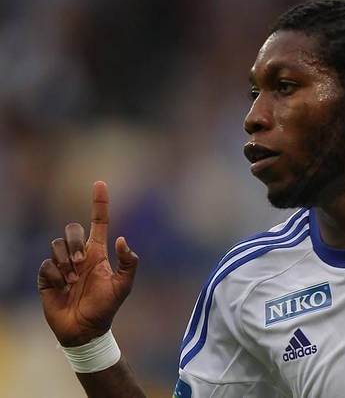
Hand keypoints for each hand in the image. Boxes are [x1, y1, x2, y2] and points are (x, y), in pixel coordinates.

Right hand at [38, 181, 138, 346]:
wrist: (84, 330)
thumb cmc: (105, 308)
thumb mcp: (123, 286)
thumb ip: (129, 263)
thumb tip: (123, 240)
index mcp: (97, 253)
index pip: (99, 222)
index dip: (99, 203)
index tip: (100, 183)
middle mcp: (79, 255)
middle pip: (72, 229)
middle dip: (75, 241)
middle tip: (81, 262)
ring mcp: (62, 265)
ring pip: (56, 244)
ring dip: (65, 261)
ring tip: (72, 280)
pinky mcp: (46, 277)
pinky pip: (46, 264)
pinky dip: (55, 274)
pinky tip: (62, 286)